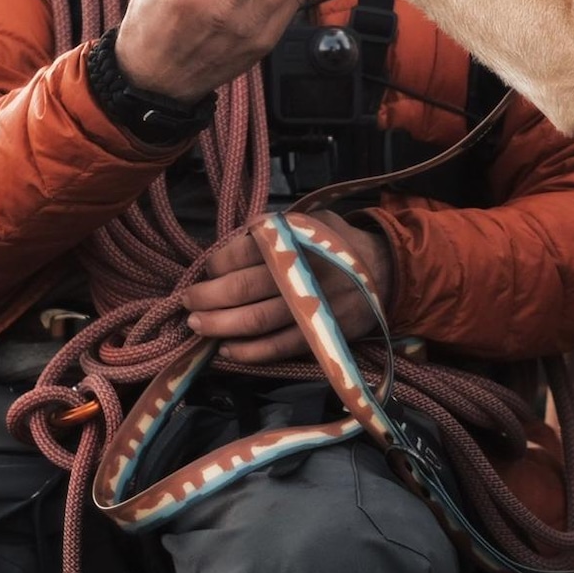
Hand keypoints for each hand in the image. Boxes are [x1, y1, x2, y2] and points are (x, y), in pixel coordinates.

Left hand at [180, 212, 394, 364]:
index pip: (242, 250)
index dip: (216, 263)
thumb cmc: (335, 244)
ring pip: (255, 321)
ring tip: (198, 325)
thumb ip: (270, 230)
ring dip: (219, 326)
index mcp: (296, 237)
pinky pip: (277, 348)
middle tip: (188, 303)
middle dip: (207, 297)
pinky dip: (248, 352)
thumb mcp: (307, 220)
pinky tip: (228, 349)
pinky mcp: (321, 334)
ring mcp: (312, 305)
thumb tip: (225, 250)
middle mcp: (303, 270)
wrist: (385, 271)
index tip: (206, 270)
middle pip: (242, 288)